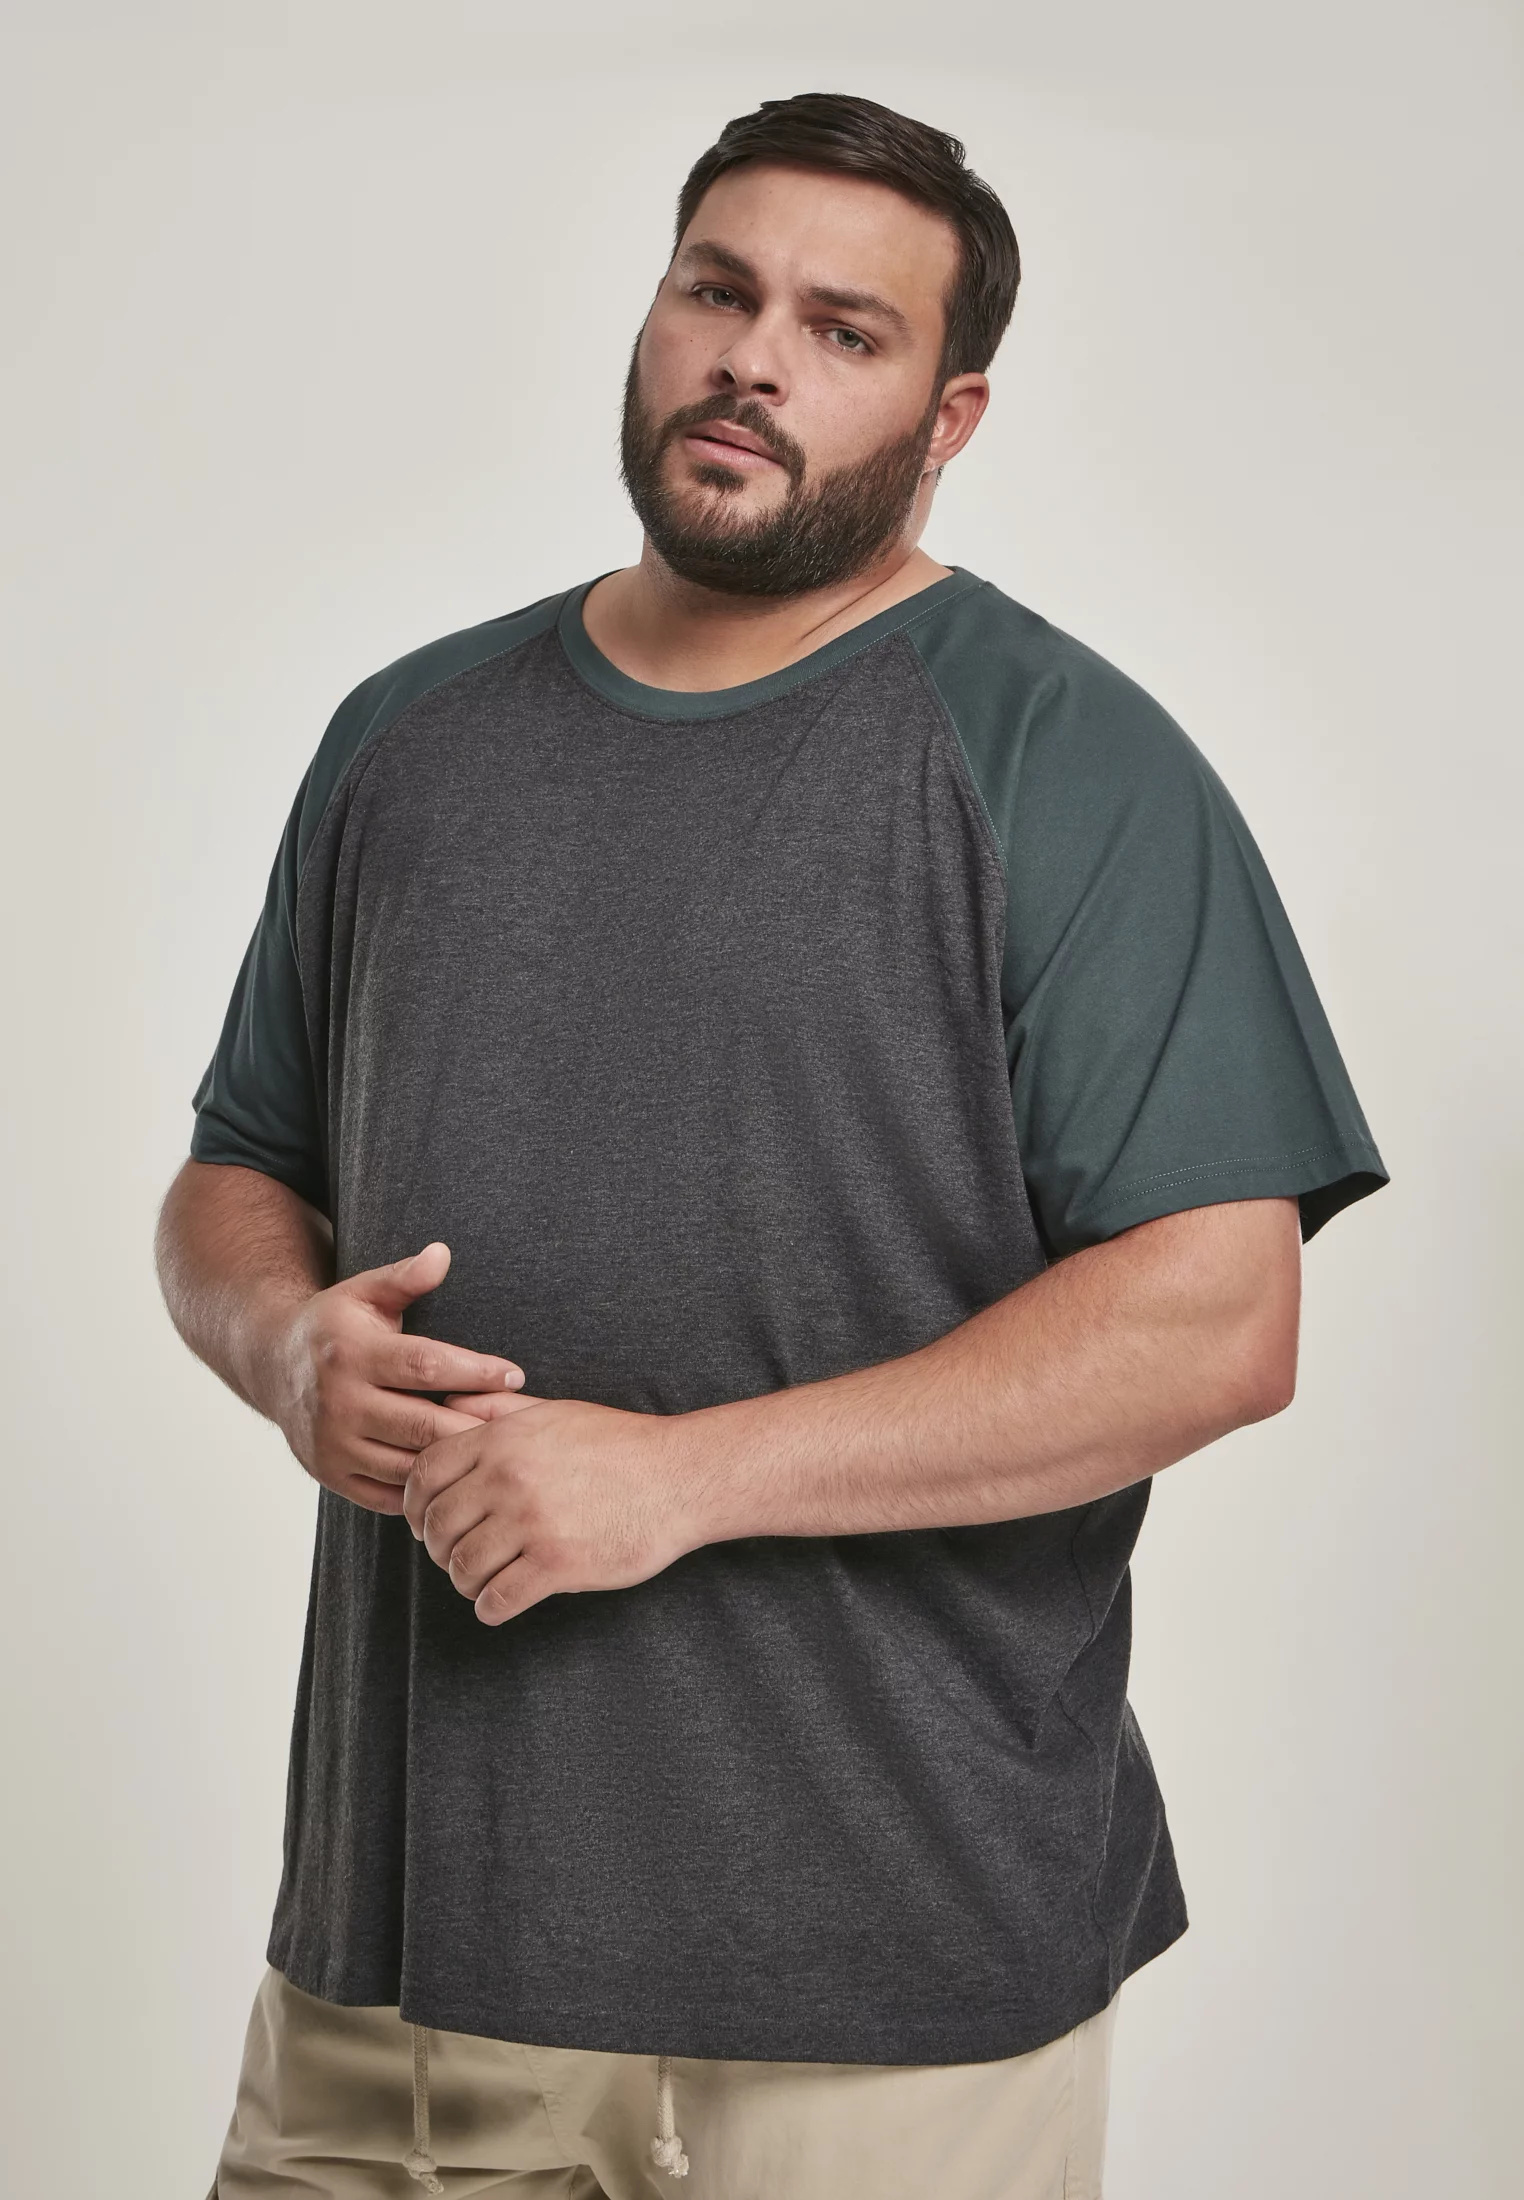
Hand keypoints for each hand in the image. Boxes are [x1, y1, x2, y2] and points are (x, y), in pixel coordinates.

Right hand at [266, 1242, 524, 1515]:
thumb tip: (442, 1253)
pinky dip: (425, 1490)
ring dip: (455, 1462)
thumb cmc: (335, 1326)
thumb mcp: (365, 1292)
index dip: (475, 1372)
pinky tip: (458, 1475)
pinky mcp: (330, 1474)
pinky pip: (388, 1495)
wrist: (272, 1365)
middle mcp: (338, 1401)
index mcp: (351, 1352)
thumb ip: (405, 1277)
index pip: (425, 1366)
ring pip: (408, 1465)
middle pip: (422, 1424)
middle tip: (521, 1427)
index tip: (515, 1375)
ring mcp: (332, 1444)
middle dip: (476, 1426)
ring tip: (497, 1453)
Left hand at [403, 1390, 699, 1623]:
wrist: (679, 1477)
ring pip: (462, 1568)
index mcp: (503, 1440)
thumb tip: (449, 1404)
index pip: (424, 1474)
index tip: (425, 1522)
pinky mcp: (556, 1564)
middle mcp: (508, 1479)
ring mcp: (531, 1523)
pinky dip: (491, 1607)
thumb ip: (498, 1411)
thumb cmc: (619, 1444)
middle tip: (458, 1555)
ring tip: (484, 1579)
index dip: (414, 1504)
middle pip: (437, 1525)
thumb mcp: (554, 1413)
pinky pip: (496, 1600)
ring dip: (466, 1580)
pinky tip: (502, 1600)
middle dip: (440, 1547)